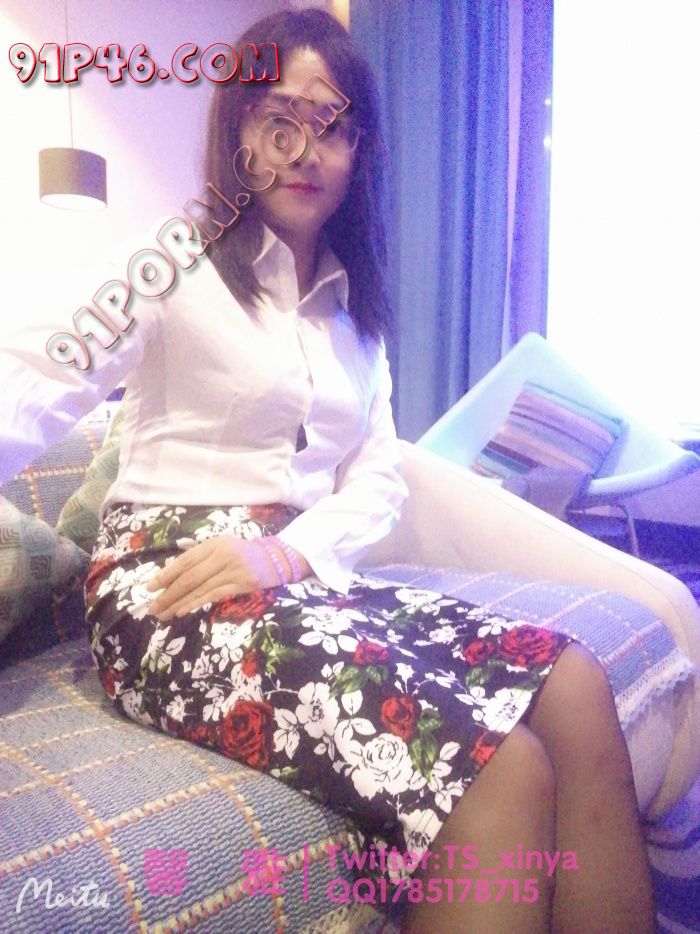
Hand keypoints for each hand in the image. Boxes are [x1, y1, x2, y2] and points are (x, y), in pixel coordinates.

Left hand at [145, 534, 282, 620]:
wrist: (275, 558)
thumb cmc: (242, 553)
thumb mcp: (221, 546)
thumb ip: (200, 556)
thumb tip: (171, 574)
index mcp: (213, 544)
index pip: (184, 561)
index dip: (165, 575)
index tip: (150, 588)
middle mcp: (221, 555)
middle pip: (189, 577)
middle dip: (168, 594)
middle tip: (153, 607)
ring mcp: (232, 570)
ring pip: (199, 589)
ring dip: (178, 603)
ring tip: (163, 614)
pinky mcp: (241, 584)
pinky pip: (214, 595)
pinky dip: (196, 603)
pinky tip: (183, 611)